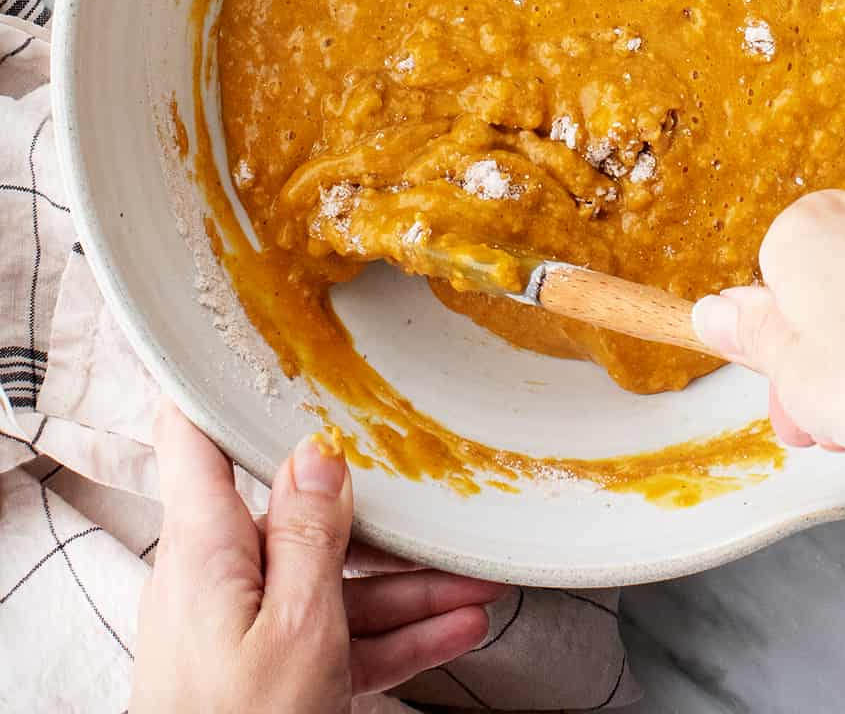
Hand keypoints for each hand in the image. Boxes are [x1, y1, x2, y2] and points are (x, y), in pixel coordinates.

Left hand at [131, 401, 503, 712]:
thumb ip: (309, 533)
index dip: (217, 384)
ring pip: (334, 584)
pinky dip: (395, 634)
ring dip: (409, 586)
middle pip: (301, 518)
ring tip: (478, 586)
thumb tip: (318, 450)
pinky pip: (338, 637)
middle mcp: (220, 578)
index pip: (196, 439)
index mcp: (206, 548)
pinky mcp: (268, 675)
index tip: (255, 340)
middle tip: (438, 501)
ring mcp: (245, 630)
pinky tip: (455, 629)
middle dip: (379, 517)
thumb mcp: (295, 628)